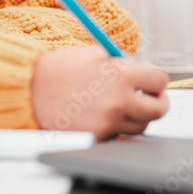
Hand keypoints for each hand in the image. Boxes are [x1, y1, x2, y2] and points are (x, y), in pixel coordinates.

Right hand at [30, 46, 168, 140]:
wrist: (32, 86)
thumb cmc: (63, 67)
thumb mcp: (99, 56)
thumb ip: (126, 67)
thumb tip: (147, 80)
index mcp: (123, 74)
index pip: (160, 81)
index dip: (156, 82)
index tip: (151, 83)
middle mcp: (119, 101)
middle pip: (159, 110)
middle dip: (157, 103)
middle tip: (149, 99)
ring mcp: (109, 122)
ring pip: (141, 126)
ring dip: (136, 116)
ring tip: (118, 105)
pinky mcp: (97, 137)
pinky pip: (118, 134)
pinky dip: (114, 126)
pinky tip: (98, 114)